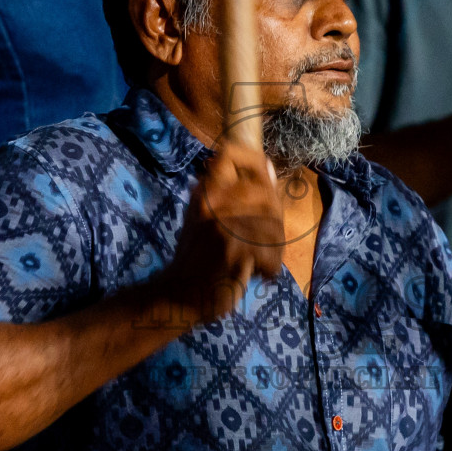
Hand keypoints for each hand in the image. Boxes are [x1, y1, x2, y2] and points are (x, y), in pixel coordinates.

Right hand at [154, 140, 284, 325]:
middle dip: (273, 222)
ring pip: (272, 224)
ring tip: (259, 262)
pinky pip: (271, 251)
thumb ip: (234, 192)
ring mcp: (222, 224)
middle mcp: (211, 201)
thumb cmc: (196, 258)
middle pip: (265, 193)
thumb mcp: (204, 216)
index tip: (265, 187)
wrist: (178, 294)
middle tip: (264, 245)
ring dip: (272, 249)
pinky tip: (257, 274)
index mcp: (204, 191)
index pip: (232, 155)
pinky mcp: (233, 249)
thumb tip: (268, 164)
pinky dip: (269, 267)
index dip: (257, 164)